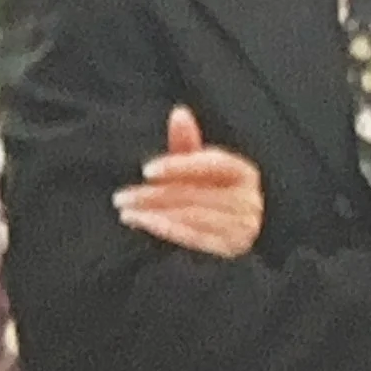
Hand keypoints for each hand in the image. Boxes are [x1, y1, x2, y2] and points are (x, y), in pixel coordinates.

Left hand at [112, 105, 265, 258]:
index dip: (180, 164)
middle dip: (155, 194)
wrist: (227, 257)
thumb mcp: (199, 175)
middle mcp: (249, 201)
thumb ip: (188, 146)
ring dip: (154, 212)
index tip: (147, 169)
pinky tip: (142, 224)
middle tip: (121, 196)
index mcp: (244, 174)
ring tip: (126, 210)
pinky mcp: (229, 252)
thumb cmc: (211, 203)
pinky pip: (194, 238)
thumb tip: (179, 112)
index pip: (213, 164)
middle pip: (197, 193)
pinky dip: (165, 229)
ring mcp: (241, 229)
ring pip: (192, 215)